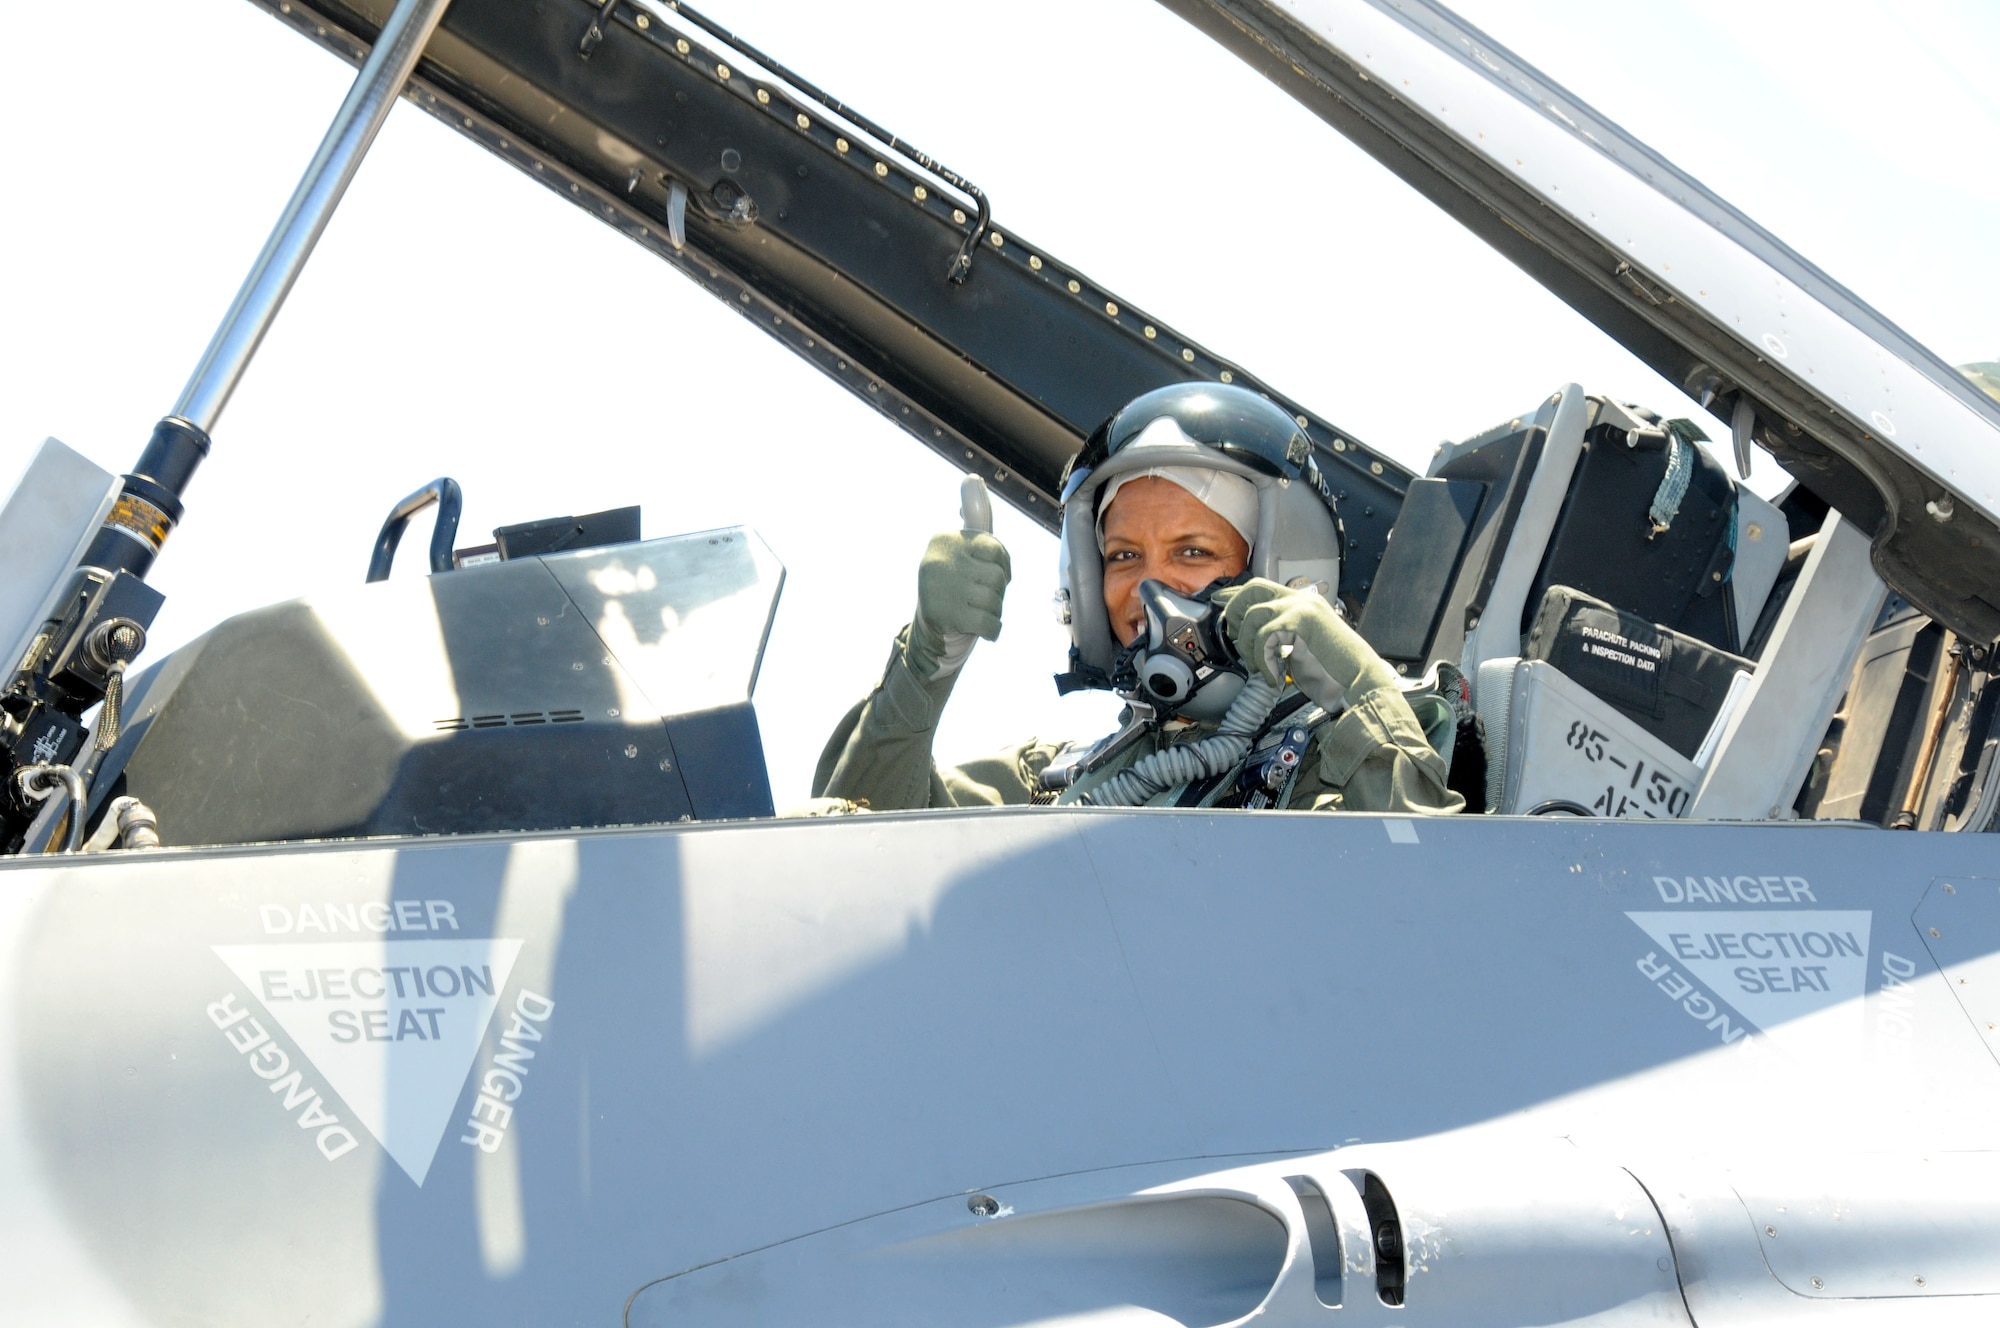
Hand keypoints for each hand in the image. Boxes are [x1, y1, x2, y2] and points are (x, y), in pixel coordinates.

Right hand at [909, 529, 1010, 679]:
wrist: (928, 630)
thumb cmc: (953, 586)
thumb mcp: (960, 553)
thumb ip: (972, 520)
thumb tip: (971, 480)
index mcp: (945, 540)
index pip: (995, 548)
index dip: (1004, 566)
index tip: (999, 576)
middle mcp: (940, 560)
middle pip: (996, 577)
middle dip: (998, 593)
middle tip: (984, 599)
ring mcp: (942, 587)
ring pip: (994, 600)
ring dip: (995, 612)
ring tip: (981, 613)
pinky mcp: (946, 615)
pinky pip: (989, 623)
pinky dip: (994, 630)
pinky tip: (988, 630)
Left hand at [1212, 578, 1395, 711]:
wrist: (1358, 681)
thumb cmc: (1333, 673)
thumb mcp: (1300, 650)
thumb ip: (1279, 638)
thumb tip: (1250, 640)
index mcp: (1302, 603)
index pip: (1261, 588)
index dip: (1236, 596)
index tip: (1219, 603)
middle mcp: (1301, 600)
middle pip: (1252, 590)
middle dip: (1235, 613)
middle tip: (1236, 639)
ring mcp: (1301, 608)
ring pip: (1253, 616)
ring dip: (1249, 647)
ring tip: (1262, 668)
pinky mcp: (1301, 622)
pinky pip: (1265, 638)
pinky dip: (1264, 661)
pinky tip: (1274, 676)